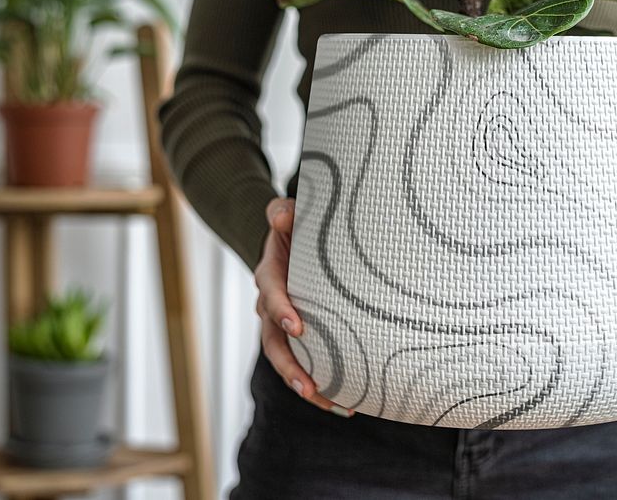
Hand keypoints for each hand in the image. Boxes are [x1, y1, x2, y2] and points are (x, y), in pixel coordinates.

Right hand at [254, 197, 353, 417]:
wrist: (292, 244)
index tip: (297, 326)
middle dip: (289, 366)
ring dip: (305, 384)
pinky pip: (307, 364)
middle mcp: (271, 306)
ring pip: (288, 360)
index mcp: (269, 276)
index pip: (270, 294)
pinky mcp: (300, 338)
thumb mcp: (286, 215)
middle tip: (307, 385)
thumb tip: (283, 214)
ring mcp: (282, 326)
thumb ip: (282, 212)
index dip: (280, 310)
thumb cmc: (294, 229)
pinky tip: (346, 404)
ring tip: (329, 403)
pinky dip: (322, 386)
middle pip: (273, 342)